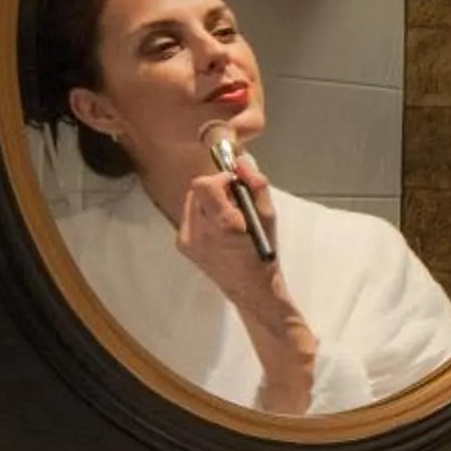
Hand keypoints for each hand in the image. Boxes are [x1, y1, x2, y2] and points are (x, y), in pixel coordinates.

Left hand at [175, 151, 316, 403]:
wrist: (251, 289)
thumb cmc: (263, 253)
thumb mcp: (268, 216)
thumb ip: (256, 185)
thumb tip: (241, 161)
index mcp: (221, 224)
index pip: (204, 184)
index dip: (221, 178)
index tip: (235, 186)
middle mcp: (198, 232)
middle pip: (196, 190)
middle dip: (216, 189)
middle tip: (235, 201)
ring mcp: (187, 240)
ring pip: (191, 202)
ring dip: (209, 202)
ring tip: (228, 217)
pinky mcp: (182, 245)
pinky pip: (189, 217)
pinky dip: (203, 216)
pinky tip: (218, 230)